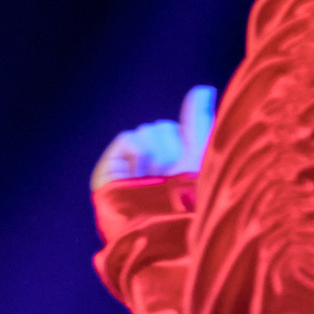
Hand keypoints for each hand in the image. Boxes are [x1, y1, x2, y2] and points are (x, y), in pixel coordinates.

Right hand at [92, 84, 216, 187]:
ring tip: (157, 178)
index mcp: (171, 164)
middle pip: (161, 127)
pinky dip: (139, 153)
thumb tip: (203, 88)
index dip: (182, 138)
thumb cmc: (186, 198)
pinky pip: (129, 138)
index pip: (175, 132)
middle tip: (171, 176)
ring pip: (147, 131)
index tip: (186, 160)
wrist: (162, 225)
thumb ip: (197, 121)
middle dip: (171, 147)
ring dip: (158, 152)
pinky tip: (141, 173)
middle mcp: (149, 166)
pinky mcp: (110, 170)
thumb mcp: (198, 156)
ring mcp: (128, 168)